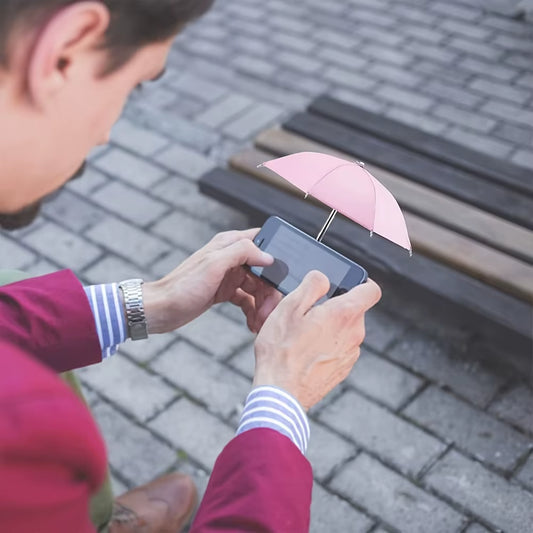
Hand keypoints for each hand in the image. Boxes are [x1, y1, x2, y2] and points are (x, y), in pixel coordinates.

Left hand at [143, 229, 281, 333]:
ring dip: (262, 305)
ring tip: (260, 322)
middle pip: (263, 271)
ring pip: (257, 287)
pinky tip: (252, 323)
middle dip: (269, 292)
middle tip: (268, 312)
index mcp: (228, 244)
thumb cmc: (182, 287)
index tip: (280, 278)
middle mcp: (230, 258)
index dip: (275, 258)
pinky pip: (247, 299)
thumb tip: (268, 255)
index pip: (262, 242)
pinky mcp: (224, 291)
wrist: (161, 310)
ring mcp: (228, 275)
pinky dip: (252, 311)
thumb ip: (241, 252)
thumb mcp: (214, 265)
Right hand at [253, 271, 381, 410]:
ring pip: (345, 330)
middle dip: (333, 307)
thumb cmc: (282, 350)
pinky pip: (339, 348)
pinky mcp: (342, 370)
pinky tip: (304, 352)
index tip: (343, 285)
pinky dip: (326, 345)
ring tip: (301, 335)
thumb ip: (312, 285)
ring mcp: (350, 354)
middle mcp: (354, 334)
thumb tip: (323, 277)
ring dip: (328, 327)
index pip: (371, 290)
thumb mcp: (289, 307)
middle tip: (306, 312)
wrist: (280, 393)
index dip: (360, 282)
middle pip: (353, 310)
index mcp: (345, 314)